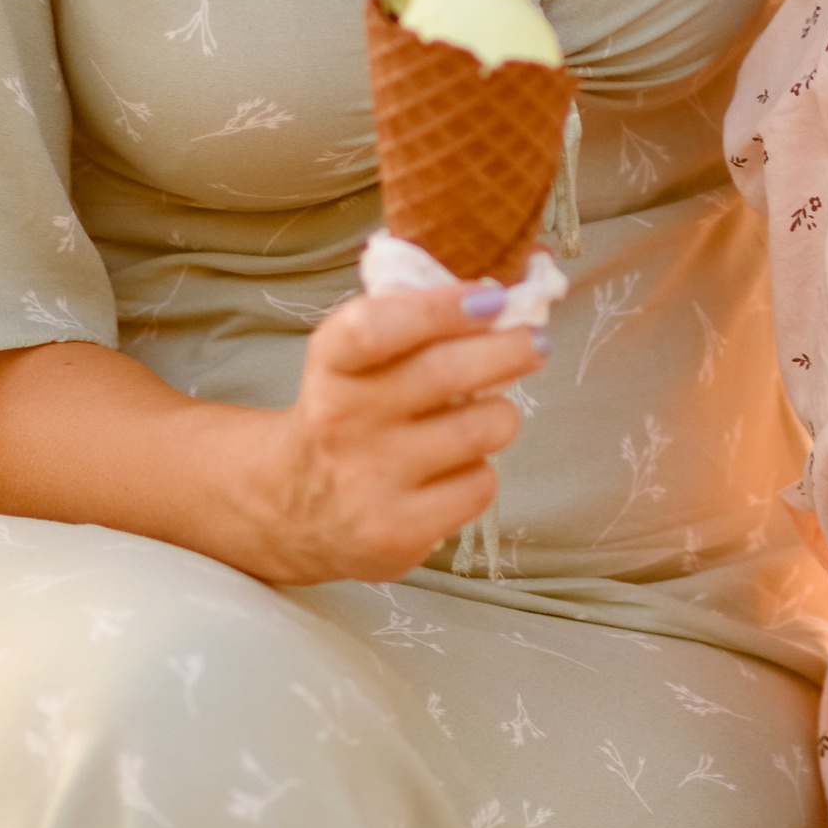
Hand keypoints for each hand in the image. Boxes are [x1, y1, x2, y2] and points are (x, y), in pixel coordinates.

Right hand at [263, 280, 545, 586]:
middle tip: (535, 343)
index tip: (491, 298)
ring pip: (482, 428)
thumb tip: (498, 294)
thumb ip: (406, 322)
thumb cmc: (347, 413)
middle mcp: (341, 422)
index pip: (376, 327)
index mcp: (330, 366)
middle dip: (510, 350)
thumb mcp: (352, 361)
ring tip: (487, 415)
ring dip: (500, 415)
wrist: (292, 510)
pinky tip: (455, 470)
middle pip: (446, 373)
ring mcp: (369, 482)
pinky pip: (480, 485)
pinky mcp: (398, 533)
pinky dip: (480, 472)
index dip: (440, 307)